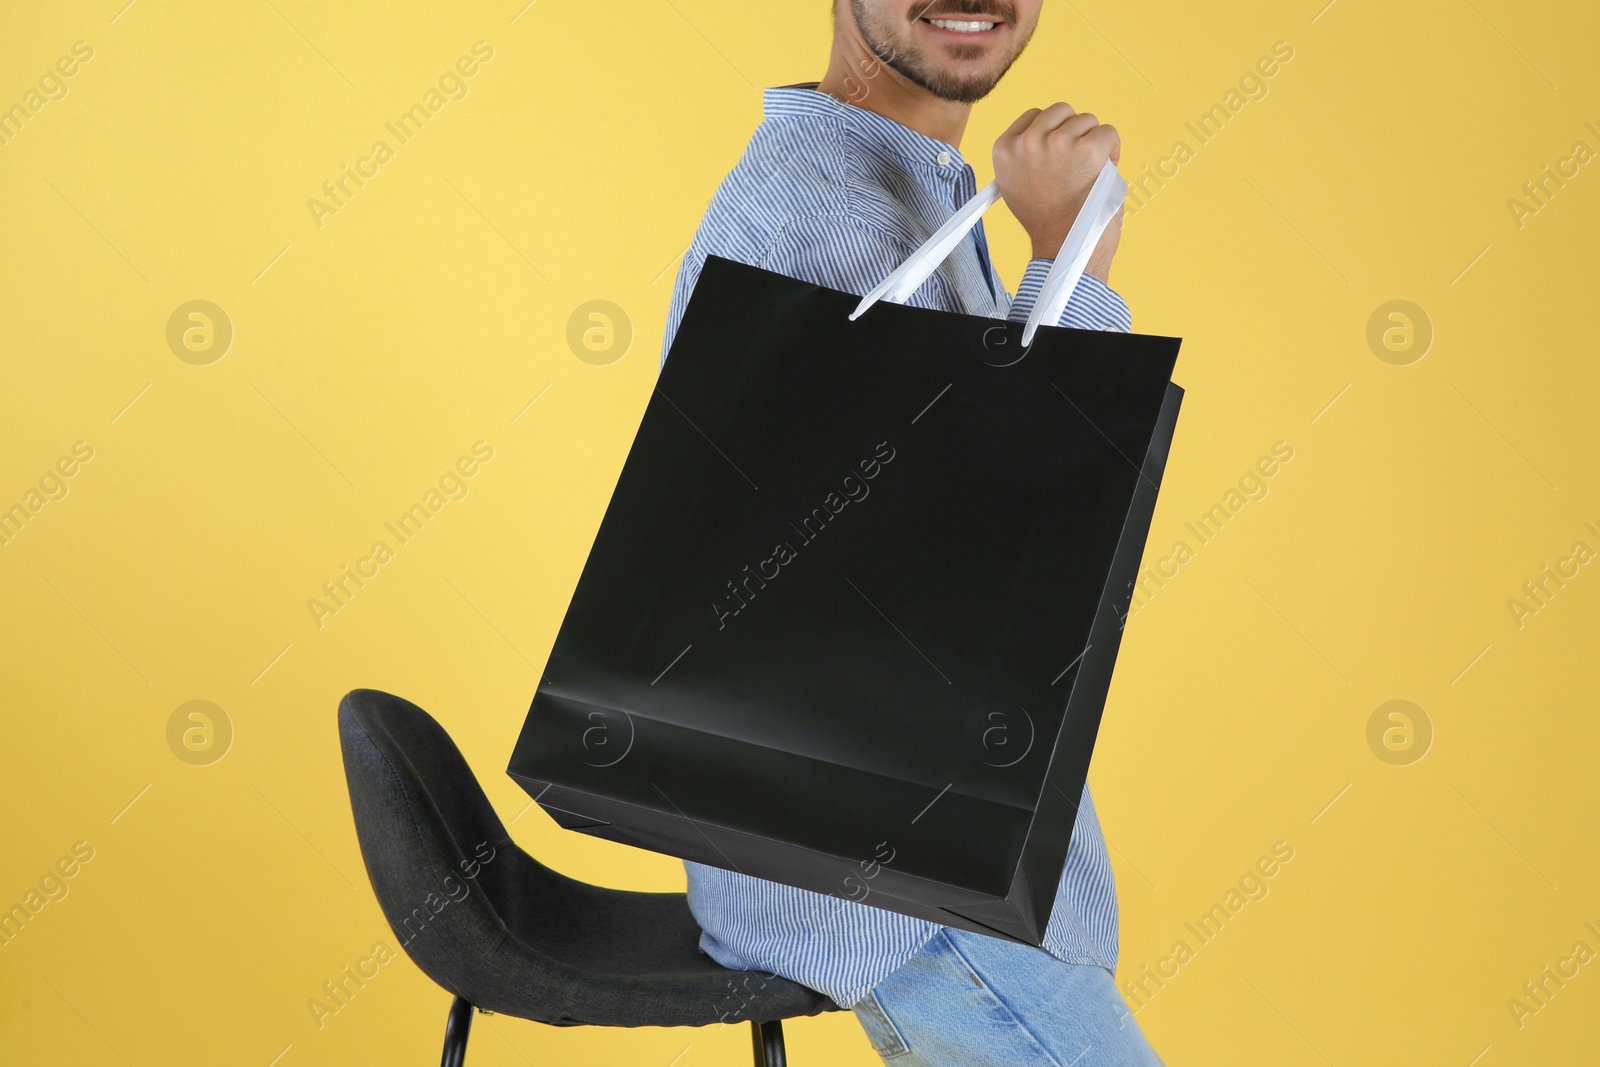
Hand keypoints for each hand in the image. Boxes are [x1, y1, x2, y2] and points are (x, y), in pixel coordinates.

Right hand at [993, 103, 1121, 279]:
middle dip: (1073, 132)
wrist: (1063, 249)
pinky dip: (1112, 150)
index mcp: (1004, 149)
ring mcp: (1057, 143)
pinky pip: (1108, 132)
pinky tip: (1104, 171)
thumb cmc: (1047, 223)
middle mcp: (1026, 142)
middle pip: (1060, 111)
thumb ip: (1023, 158)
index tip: (1060, 155)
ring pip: (1086, 120)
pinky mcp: (1087, 148)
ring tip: (1089, 174)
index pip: (1033, 116)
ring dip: (1092, 142)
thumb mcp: (1015, 185)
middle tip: (1078, 163)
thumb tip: (1039, 137)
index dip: (1051, 132)